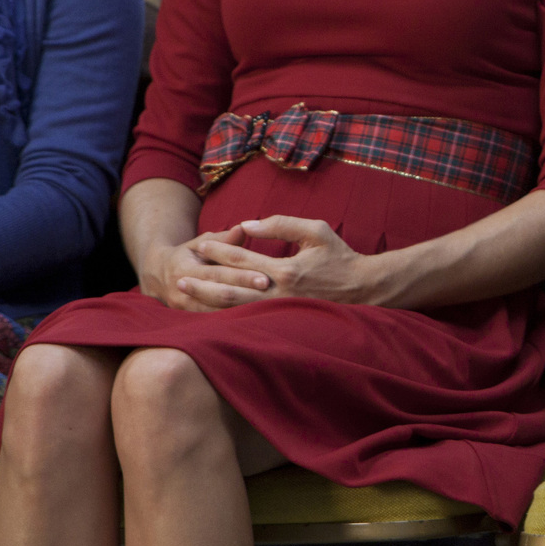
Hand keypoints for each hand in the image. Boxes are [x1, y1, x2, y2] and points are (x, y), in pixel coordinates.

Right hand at [137, 224, 274, 311]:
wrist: (156, 276)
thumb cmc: (186, 254)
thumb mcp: (200, 243)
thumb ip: (222, 238)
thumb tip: (243, 228)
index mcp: (184, 270)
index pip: (218, 274)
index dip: (242, 277)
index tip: (266, 278)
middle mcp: (182, 292)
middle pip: (219, 295)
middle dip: (246, 294)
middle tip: (271, 292)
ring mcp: (184, 309)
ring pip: (217, 313)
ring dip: (242, 311)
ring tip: (268, 308)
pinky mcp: (188, 320)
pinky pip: (213, 323)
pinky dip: (233, 321)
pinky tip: (254, 320)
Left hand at [189, 216, 381, 306]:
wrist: (364, 289)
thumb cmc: (341, 257)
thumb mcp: (317, 231)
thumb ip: (283, 224)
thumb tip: (249, 224)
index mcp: (286, 270)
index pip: (243, 260)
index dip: (220, 251)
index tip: (201, 244)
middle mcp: (278, 294)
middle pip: (230, 288)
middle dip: (204, 280)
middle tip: (180, 274)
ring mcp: (279, 312)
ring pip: (234, 309)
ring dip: (207, 300)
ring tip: (186, 293)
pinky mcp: (282, 321)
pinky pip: (246, 319)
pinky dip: (224, 315)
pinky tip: (208, 310)